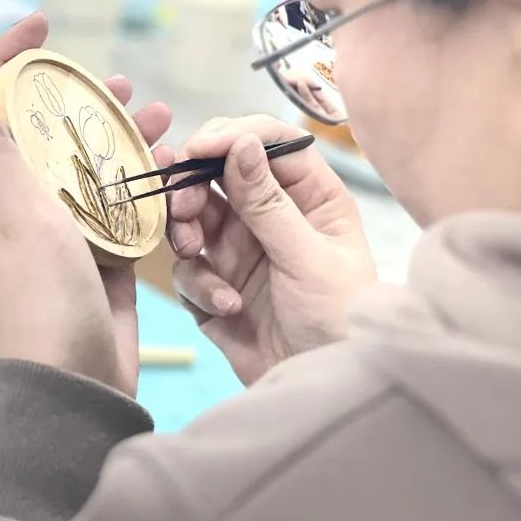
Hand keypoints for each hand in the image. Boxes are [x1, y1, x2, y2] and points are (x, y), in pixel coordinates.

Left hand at [0, 13, 173, 397]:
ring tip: (164, 119)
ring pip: (100, 168)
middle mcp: (35, 205)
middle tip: (124, 84)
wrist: (79, 379)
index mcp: (3, 189)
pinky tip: (173, 173)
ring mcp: (74, 231)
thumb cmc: (46, 295)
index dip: (11, 61)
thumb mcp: (18, 216)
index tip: (43, 28)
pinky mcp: (108, 255)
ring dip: (128, 139)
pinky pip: (128, 206)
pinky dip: (148, 185)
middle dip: (87, 100)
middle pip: (57, 135)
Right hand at [169, 116, 376, 385]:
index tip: (195, 149)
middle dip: (193, 186)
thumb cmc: (337, 318)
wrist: (324, 384)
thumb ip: (269, 203)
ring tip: (194, 252)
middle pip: (218, 175)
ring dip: (186, 231)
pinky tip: (228, 308)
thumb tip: (240, 142)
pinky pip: (191, 269)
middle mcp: (271, 215)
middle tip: (182, 207)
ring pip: (194, 218)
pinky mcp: (217, 285)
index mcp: (309, 196)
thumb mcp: (307, 258)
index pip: (267, 143)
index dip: (229, 137)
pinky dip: (200, 285)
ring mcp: (242, 249)